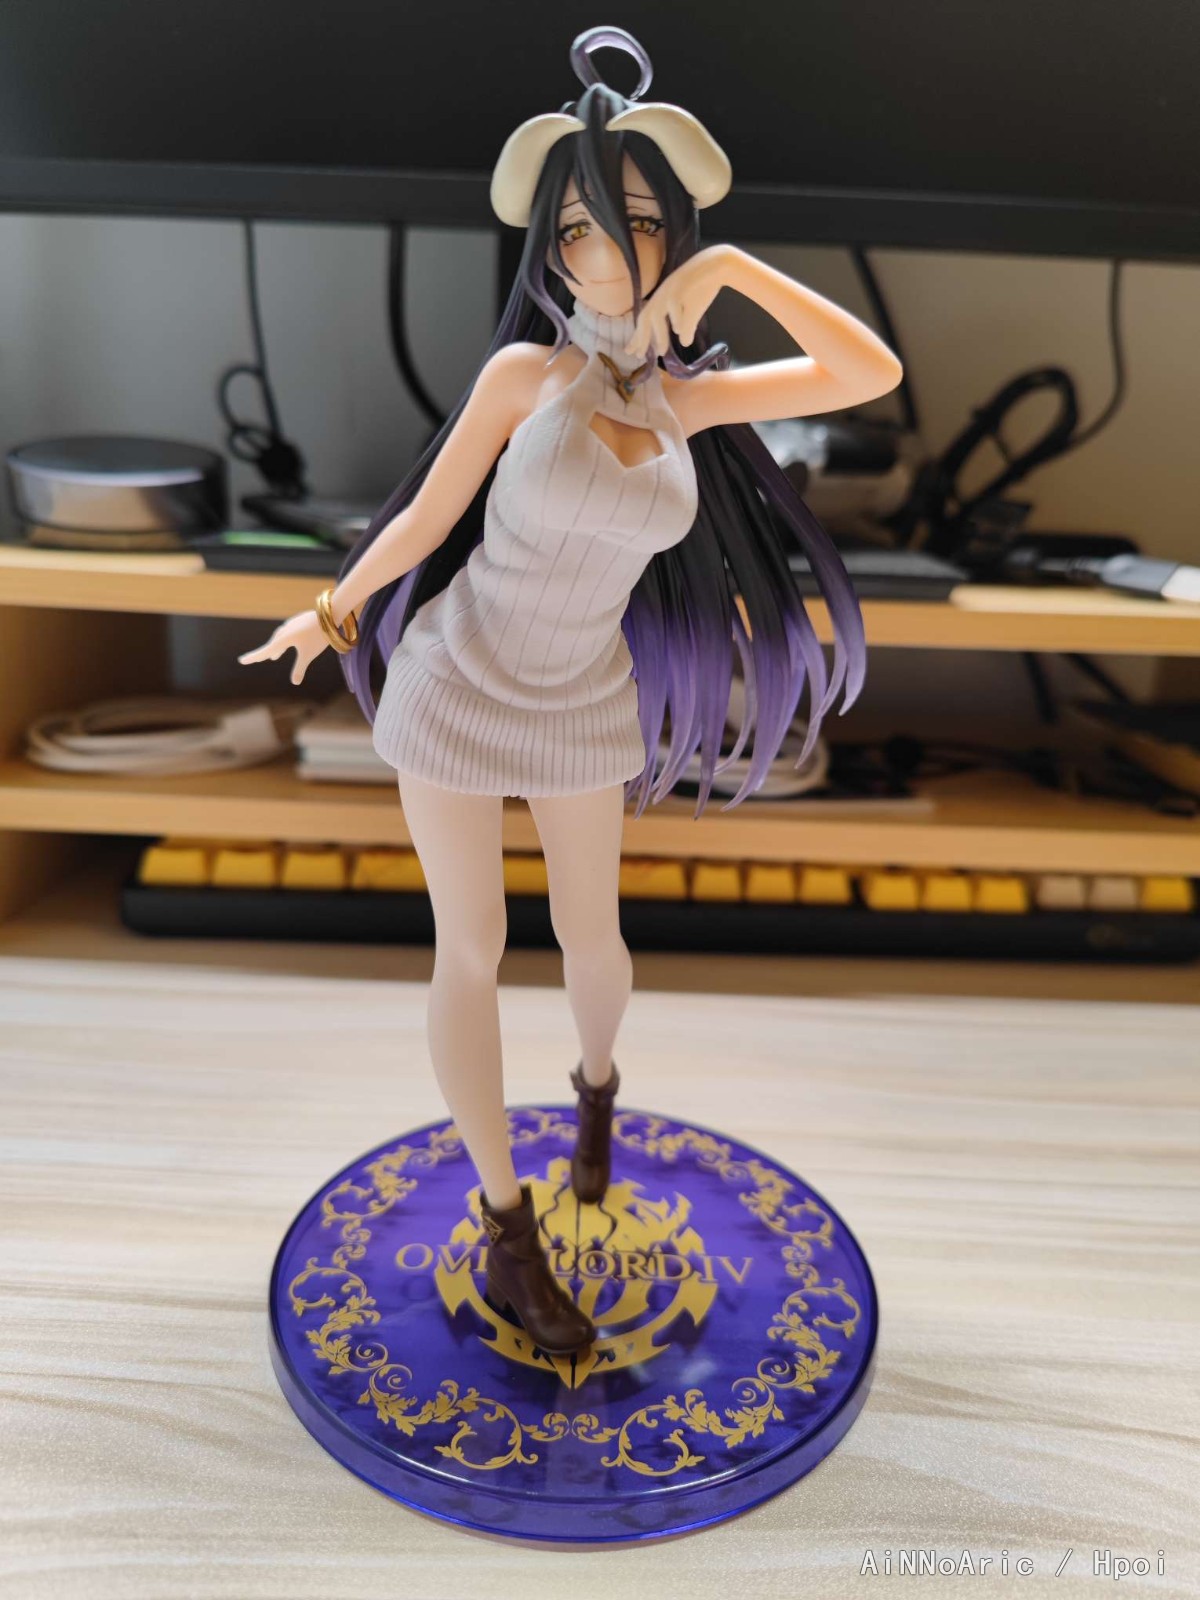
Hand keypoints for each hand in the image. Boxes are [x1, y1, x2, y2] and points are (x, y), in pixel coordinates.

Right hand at [237, 608, 331, 685]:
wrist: (329, 616)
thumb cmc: (317, 637)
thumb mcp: (308, 655)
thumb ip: (300, 668)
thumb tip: (295, 683)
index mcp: (283, 639)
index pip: (265, 651)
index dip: (253, 657)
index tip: (242, 661)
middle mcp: (284, 631)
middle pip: (272, 644)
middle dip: (266, 653)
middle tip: (257, 660)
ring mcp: (291, 625)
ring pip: (281, 638)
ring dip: (277, 648)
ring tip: (275, 657)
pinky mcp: (298, 622)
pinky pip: (288, 633)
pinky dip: (286, 641)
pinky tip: (291, 643)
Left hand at [625, 244, 734, 359]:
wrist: (717, 265)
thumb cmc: (703, 288)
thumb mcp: (693, 313)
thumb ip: (687, 328)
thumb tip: (684, 343)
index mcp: (662, 300)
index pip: (645, 320)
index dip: (638, 337)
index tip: (632, 353)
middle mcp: (662, 295)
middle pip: (645, 318)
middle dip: (641, 338)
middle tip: (638, 356)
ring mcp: (671, 289)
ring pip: (657, 313)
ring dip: (658, 334)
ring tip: (661, 351)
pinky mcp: (683, 284)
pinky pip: (674, 303)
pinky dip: (675, 318)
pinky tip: (678, 331)